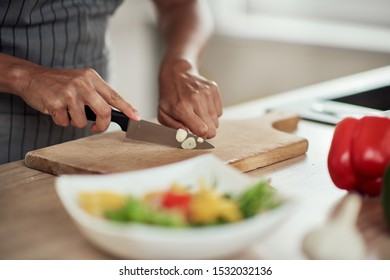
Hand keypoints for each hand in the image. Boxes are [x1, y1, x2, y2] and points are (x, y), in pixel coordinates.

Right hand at [17, 65, 139, 131]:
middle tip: (96, 128)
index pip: (114, 96)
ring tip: (66, 110)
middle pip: (104, 112)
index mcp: (91, 78)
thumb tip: (112, 113)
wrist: (30, 77)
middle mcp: (83, 83)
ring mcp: (69, 93)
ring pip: (83, 122)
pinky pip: (66, 123)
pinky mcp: (56, 103)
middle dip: (102, 125)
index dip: (127, 108)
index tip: (137, 117)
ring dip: (75, 122)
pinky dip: (61, 121)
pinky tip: (55, 109)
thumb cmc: (58, 83)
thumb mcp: (80, 81)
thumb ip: (96, 94)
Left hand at [157, 59, 221, 138]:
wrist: (177, 74)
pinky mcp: (214, 89)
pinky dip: (212, 112)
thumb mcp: (163, 114)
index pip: (202, 130)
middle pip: (212, 128)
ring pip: (216, 121)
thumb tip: (186, 136)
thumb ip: (173, 127)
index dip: (200, 137)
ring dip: (208, 122)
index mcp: (182, 107)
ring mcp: (206, 93)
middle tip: (197, 127)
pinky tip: (203, 106)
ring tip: (198, 114)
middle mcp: (196, 99)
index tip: (196, 136)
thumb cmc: (170, 97)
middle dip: (206, 132)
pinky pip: (219, 111)